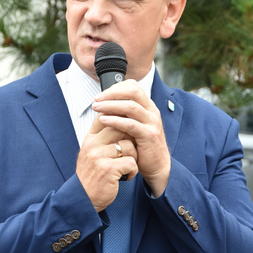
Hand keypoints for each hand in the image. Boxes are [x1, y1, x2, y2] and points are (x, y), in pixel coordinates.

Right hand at [76, 118, 137, 211]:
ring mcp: (99, 156)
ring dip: (133, 157)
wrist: (84, 199)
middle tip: (131, 150)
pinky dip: (133, 171)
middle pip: (120, 127)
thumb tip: (119, 120)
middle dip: (131, 138)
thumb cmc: (92, 176)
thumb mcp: (92, 152)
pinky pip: (131, 162)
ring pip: (129, 146)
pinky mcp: (108, 169)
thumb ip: (101, 137)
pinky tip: (126, 176)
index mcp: (90, 139)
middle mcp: (93, 145)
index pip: (106, 117)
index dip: (120, 118)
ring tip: (127, 167)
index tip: (128, 126)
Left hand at [91, 79, 170, 197]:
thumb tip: (103, 105)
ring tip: (96, 108)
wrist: (157, 166)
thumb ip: (123, 115)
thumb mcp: (133, 127)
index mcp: (147, 107)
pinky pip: (130, 124)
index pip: (133, 86)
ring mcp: (152, 123)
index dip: (115, 87)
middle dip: (112, 93)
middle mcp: (152, 111)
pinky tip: (103, 120)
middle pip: (133, 91)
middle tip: (96, 99)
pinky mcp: (149, 135)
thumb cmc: (141, 147)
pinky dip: (115, 121)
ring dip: (110, 105)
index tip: (101, 95)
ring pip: (131, 107)